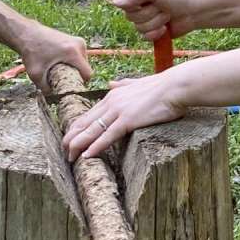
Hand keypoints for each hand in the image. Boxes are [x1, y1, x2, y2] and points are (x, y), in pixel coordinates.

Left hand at [14, 21, 92, 92]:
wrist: (27, 33)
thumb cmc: (31, 51)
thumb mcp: (35, 74)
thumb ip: (45, 89)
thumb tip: (53, 98)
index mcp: (73, 53)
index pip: (88, 74)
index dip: (80, 84)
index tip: (69, 87)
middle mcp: (79, 45)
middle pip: (85, 69)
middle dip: (75, 76)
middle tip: (61, 78)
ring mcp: (78, 41)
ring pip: (83, 63)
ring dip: (74, 69)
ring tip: (59, 70)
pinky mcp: (75, 40)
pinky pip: (79, 57)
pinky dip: (72, 62)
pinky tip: (59, 62)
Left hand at [63, 71, 188, 162]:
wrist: (175, 86)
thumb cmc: (162, 86)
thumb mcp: (137, 83)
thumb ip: (123, 84)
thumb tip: (111, 83)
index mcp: (113, 94)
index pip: (89, 114)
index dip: (77, 128)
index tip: (70, 137)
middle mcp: (111, 102)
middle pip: (85, 122)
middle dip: (71, 138)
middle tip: (64, 151)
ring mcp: (118, 111)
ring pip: (92, 130)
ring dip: (78, 145)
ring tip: (69, 157)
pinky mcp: (128, 120)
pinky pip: (107, 136)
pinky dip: (95, 146)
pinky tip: (87, 156)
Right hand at [111, 0, 204, 41]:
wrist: (194, 11)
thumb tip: (114, 3)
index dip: (129, 3)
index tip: (139, 4)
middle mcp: (138, 2)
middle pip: (129, 15)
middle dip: (148, 14)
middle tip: (161, 7)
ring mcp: (144, 17)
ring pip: (137, 27)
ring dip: (155, 23)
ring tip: (167, 15)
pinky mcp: (150, 30)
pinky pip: (144, 37)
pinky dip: (156, 33)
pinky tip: (165, 28)